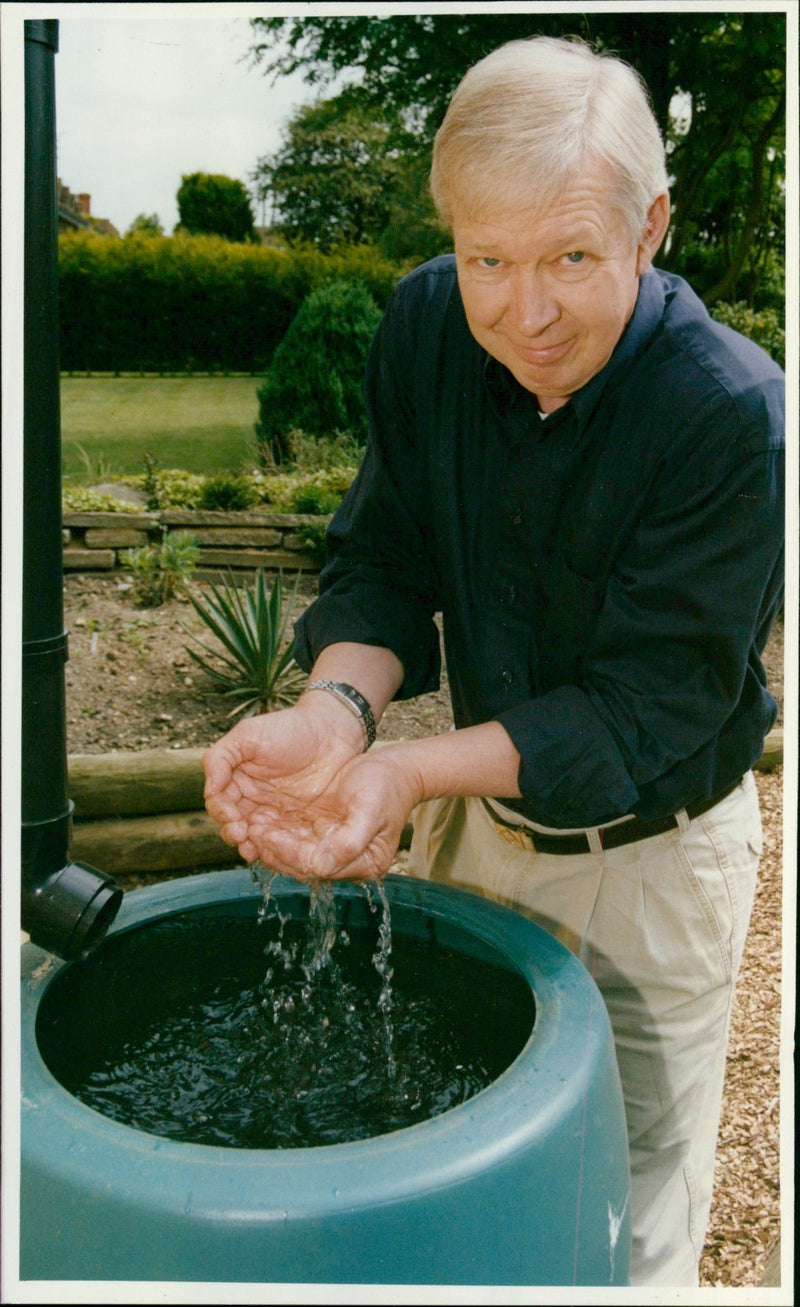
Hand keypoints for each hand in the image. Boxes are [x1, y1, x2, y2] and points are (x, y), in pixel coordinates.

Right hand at [203, 696, 364, 872]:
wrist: (332, 732)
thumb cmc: (287, 729)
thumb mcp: (247, 735)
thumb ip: (220, 758)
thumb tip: (208, 790)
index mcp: (238, 783)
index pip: (221, 805)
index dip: (222, 814)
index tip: (231, 817)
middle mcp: (254, 802)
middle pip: (235, 826)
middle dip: (234, 834)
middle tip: (241, 835)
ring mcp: (277, 815)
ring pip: (257, 838)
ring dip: (253, 846)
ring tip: (254, 850)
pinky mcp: (300, 824)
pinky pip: (284, 841)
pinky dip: (277, 849)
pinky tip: (277, 850)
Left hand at [244, 745, 423, 881]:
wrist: (396, 768)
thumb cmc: (386, 785)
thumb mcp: (370, 810)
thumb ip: (348, 842)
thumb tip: (320, 866)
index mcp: (364, 863)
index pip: (316, 867)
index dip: (289, 854)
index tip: (267, 835)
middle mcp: (348, 863)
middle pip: (302, 866)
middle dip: (274, 851)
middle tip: (250, 831)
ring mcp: (335, 849)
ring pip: (295, 855)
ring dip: (271, 844)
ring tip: (250, 826)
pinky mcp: (325, 835)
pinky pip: (295, 841)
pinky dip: (277, 834)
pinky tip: (261, 820)